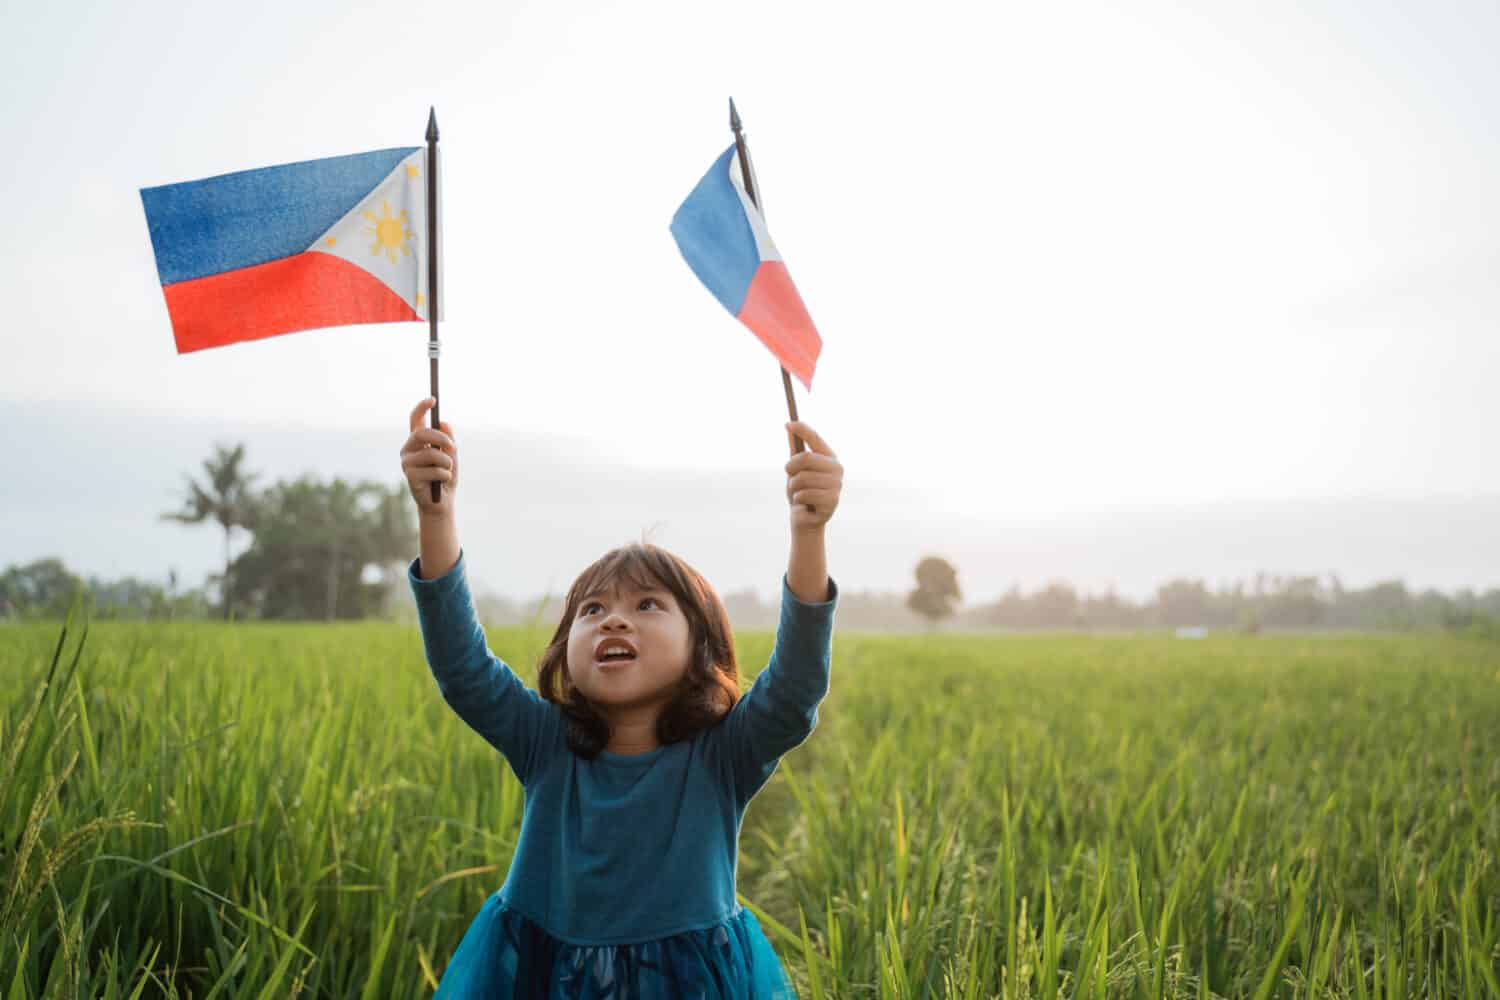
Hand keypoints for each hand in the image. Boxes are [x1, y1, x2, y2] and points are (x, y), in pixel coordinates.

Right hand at [401, 397, 457, 515]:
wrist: (442, 501)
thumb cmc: (445, 475)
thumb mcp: (451, 454)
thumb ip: (448, 438)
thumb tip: (444, 424)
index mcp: (417, 440)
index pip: (415, 419)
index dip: (421, 407)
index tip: (433, 400)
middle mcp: (409, 449)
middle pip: (421, 433)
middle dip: (441, 438)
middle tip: (453, 446)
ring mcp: (407, 462)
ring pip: (431, 454)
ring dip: (447, 463)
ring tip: (447, 471)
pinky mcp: (410, 476)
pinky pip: (434, 470)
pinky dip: (445, 476)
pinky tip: (442, 482)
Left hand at [784, 421, 841, 532]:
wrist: (806, 519)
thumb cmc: (801, 491)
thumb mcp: (795, 470)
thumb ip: (794, 451)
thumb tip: (789, 427)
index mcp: (829, 458)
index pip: (816, 438)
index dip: (802, 429)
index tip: (787, 423)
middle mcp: (837, 469)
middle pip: (806, 457)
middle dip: (790, 467)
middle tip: (789, 475)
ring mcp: (837, 485)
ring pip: (802, 478)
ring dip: (793, 487)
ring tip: (798, 493)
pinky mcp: (832, 501)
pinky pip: (804, 494)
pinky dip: (798, 499)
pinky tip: (804, 504)